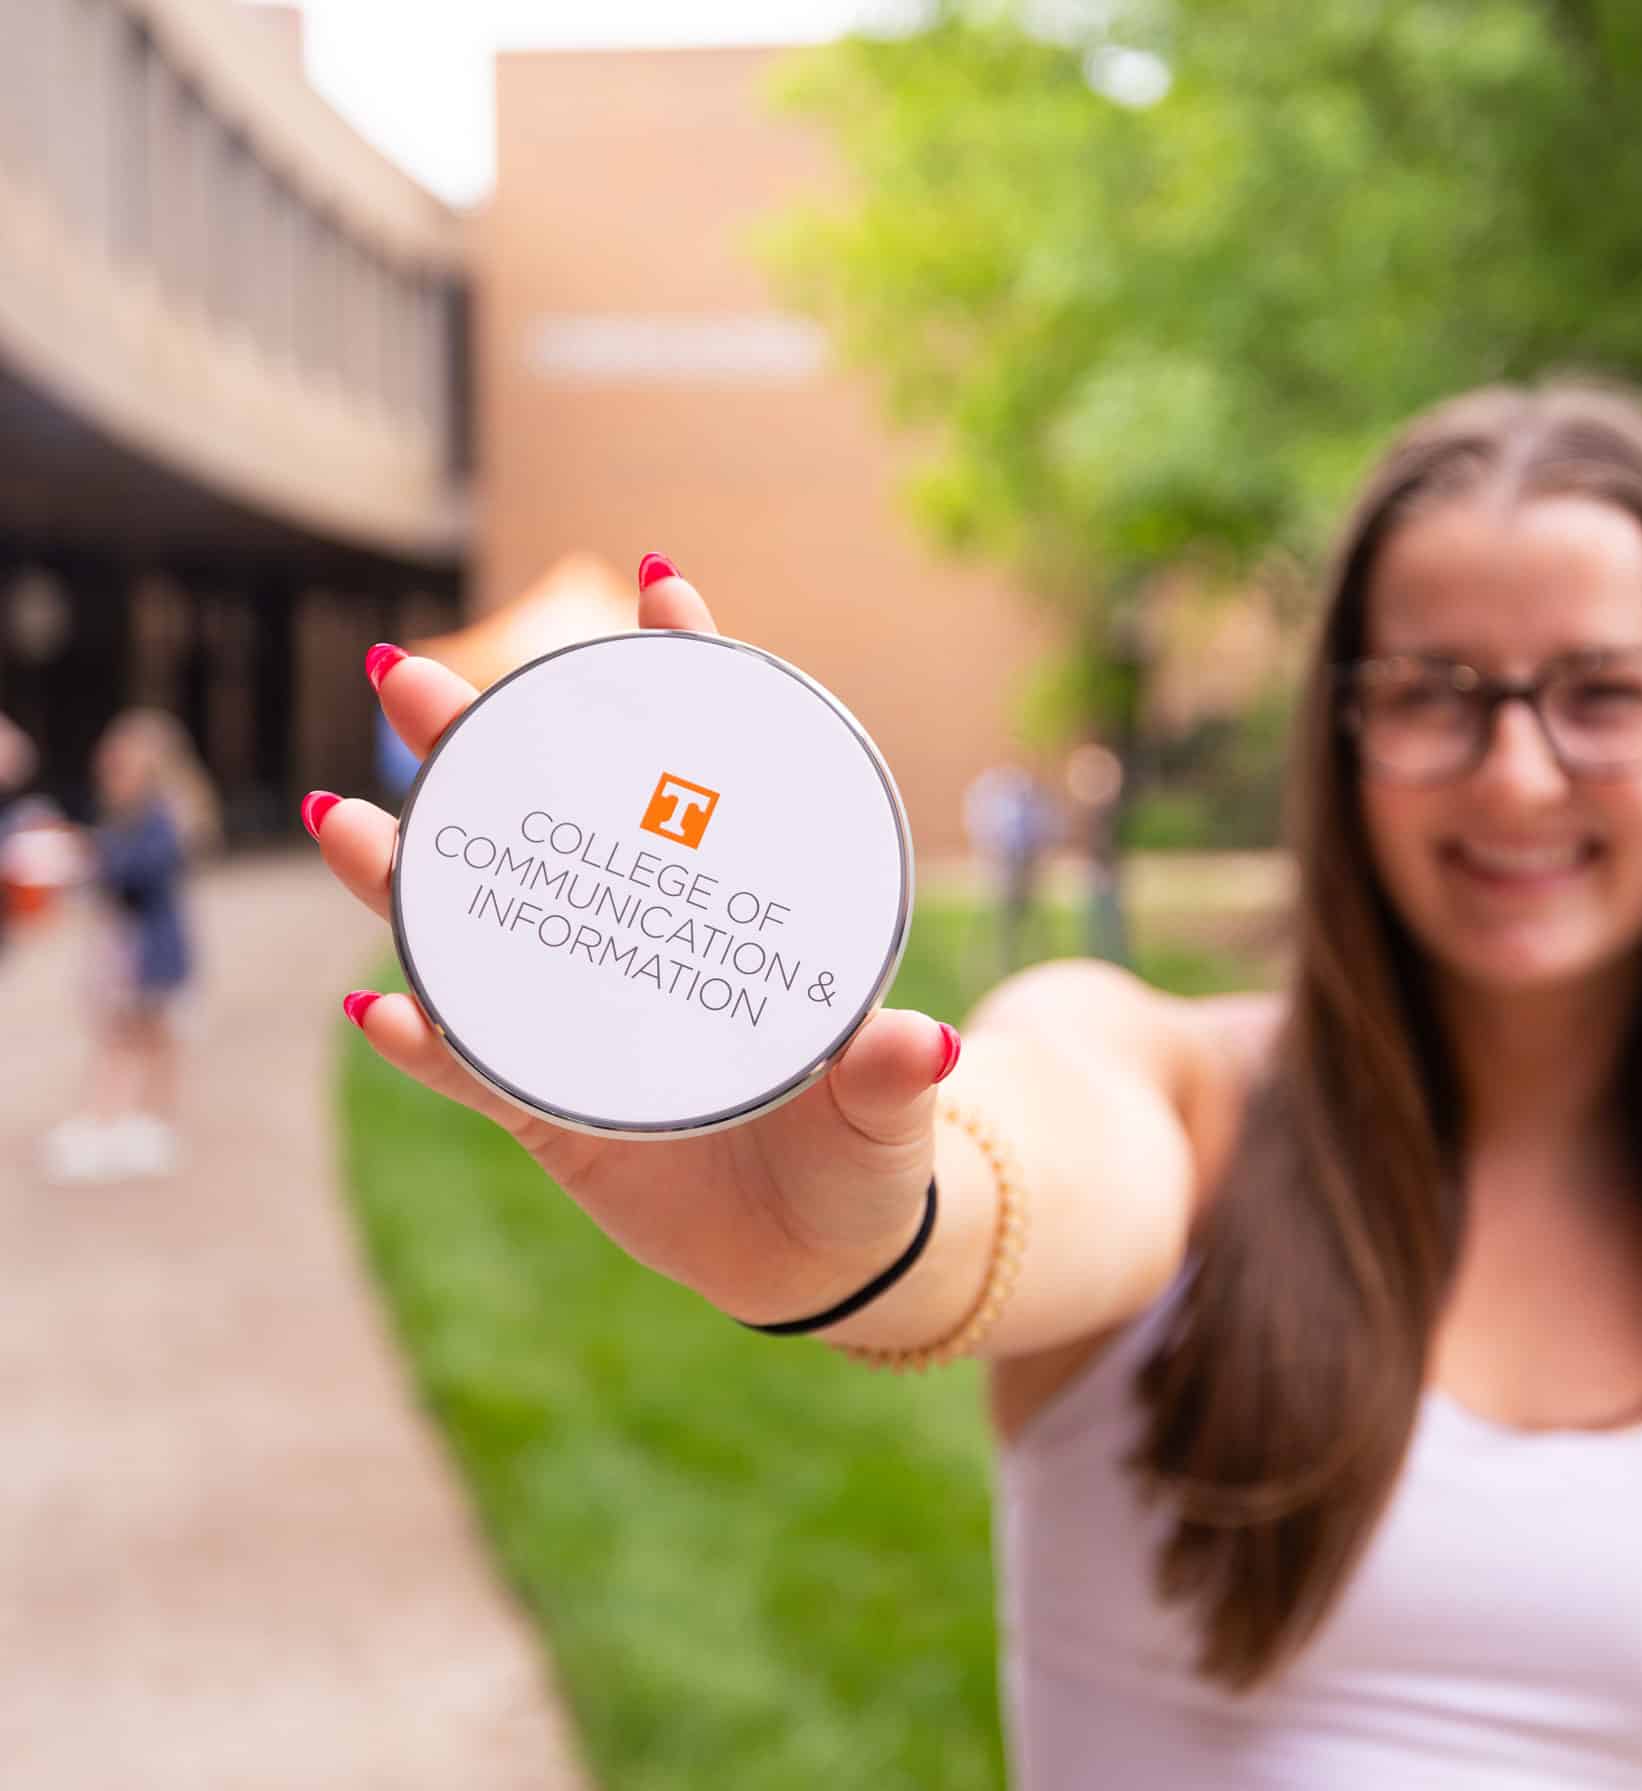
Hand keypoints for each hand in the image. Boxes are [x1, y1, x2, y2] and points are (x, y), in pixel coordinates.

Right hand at [308, 558, 956, 1317]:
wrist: (814, 1253)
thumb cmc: (865, 1154)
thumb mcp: (886, 1111)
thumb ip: (891, 1076)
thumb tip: (922, 1039)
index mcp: (731, 918)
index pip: (705, 778)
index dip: (685, 682)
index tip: (663, 588)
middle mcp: (643, 950)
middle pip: (551, 829)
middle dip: (477, 750)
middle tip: (401, 677)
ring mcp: (584, 1026)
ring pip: (480, 937)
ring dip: (410, 879)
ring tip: (346, 823)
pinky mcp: (548, 1115)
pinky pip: (474, 1073)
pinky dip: (426, 1044)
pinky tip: (377, 1006)